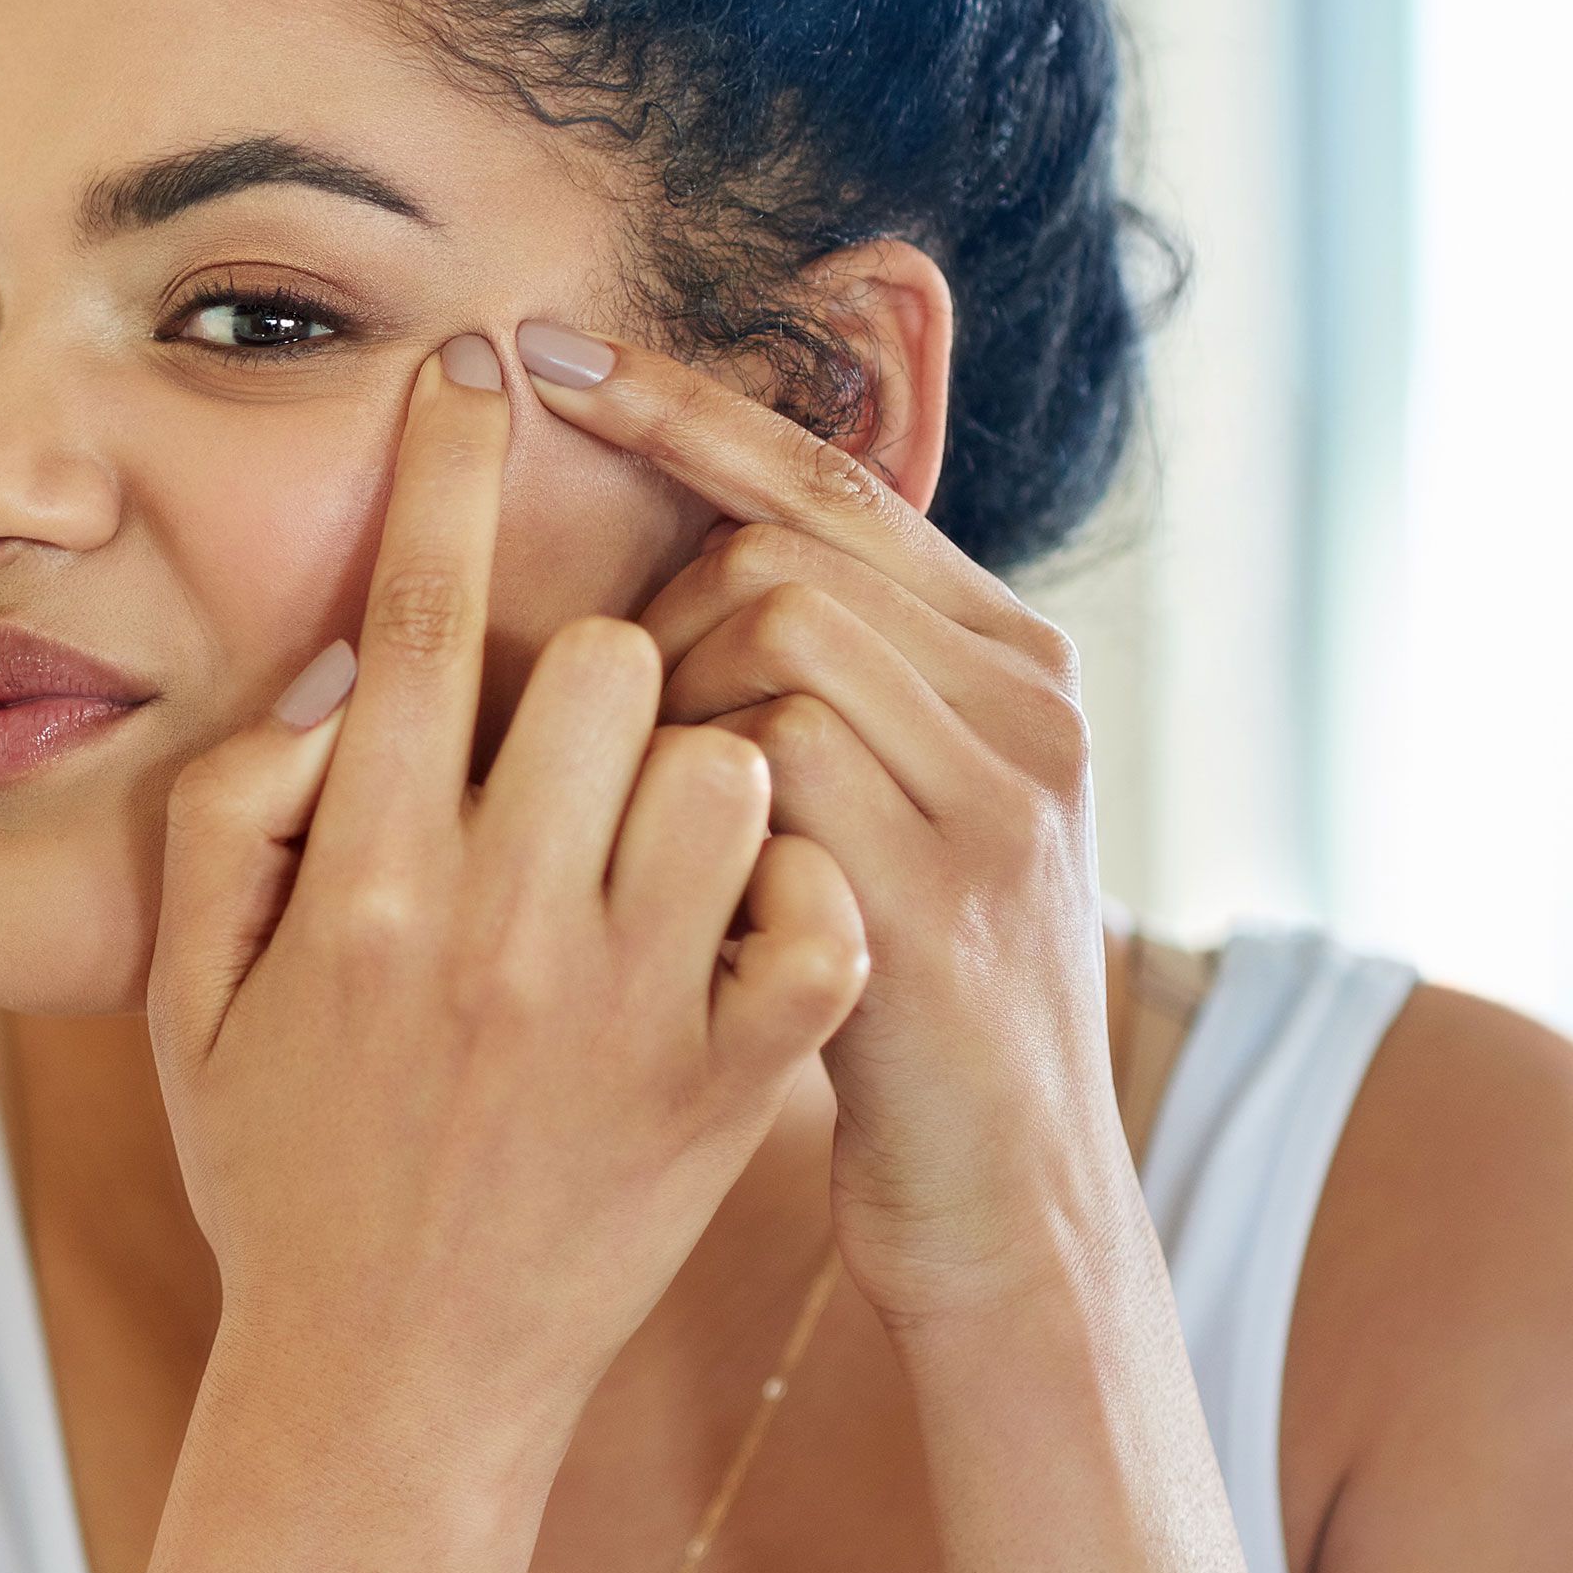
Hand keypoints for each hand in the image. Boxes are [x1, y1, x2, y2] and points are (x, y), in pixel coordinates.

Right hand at [140, 339, 867, 1568]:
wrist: (390, 1384)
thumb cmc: (281, 1172)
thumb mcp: (187, 998)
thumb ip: (227, 822)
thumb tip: (322, 691)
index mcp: (357, 888)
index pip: (415, 622)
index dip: (451, 471)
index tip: (479, 369)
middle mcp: (497, 930)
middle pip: (600, 665)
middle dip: (592, 660)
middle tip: (566, 729)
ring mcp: (628, 1008)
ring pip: (724, 765)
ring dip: (696, 765)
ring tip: (647, 834)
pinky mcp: (729, 1083)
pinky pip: (813, 912)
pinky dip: (795, 895)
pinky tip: (736, 924)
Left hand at [513, 320, 1132, 1328]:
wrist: (1006, 1217)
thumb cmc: (891, 1008)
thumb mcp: (886, 816)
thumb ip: (827, 687)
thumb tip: (678, 560)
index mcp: (1012, 664)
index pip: (828, 479)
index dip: (683, 408)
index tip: (541, 354)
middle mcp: (1030, 705)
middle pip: (779, 554)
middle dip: (652, 624)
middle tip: (597, 746)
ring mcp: (1000, 797)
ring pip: (770, 639)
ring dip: (661, 718)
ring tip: (638, 835)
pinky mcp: (938, 897)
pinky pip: (767, 764)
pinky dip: (683, 804)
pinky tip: (662, 882)